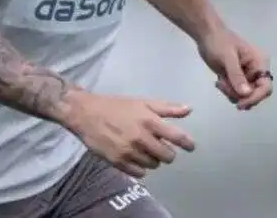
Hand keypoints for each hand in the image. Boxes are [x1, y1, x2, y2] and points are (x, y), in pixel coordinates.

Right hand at [62, 91, 194, 177]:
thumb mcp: (142, 102)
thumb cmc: (116, 106)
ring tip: (144, 150)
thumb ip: (166, 108)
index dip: (187, 144)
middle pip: (167, 156)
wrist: (85, 113)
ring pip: (153, 165)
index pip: (177, 137)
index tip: (190, 147)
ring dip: (153, 159)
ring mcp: (129, 151)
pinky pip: (139, 173)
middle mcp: (141, 137)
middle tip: (161, 148)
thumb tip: (189, 109)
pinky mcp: (118, 162)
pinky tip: (135, 158)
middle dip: (167, 153)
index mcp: (149, 121)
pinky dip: (140, 168)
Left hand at [196, 28, 272, 110]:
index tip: (241, 104)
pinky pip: (236, 93)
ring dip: (231, 93)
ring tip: (219, 83)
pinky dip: (228, 91)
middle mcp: (256, 72)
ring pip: (244, 96)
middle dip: (239, 95)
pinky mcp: (237, 79)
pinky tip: (219, 82)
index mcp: (259, 63)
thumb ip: (236, 75)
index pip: (266, 87)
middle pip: (255, 94)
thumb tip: (247, 94)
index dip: (256, 97)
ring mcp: (247, 76)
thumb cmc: (218, 41)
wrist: (206, 34)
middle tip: (223, 86)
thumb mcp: (227, 57)